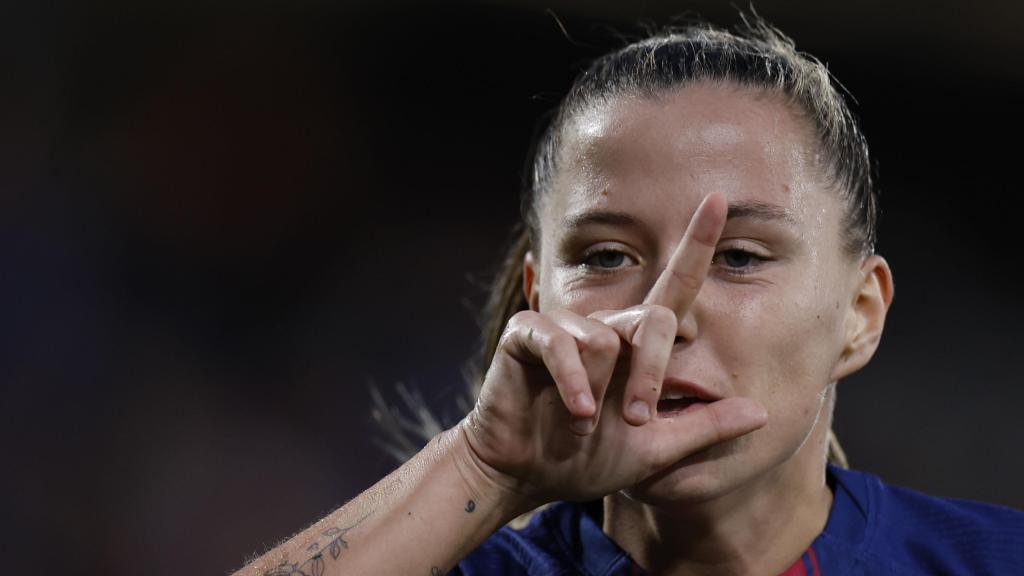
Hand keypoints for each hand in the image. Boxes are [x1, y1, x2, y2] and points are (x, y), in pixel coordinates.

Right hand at [460, 193, 767, 504]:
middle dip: (652, 374)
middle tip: (639, 420)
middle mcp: (605, 326)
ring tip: (582, 425)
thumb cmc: (588, 457)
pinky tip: (575, 413)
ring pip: (603, 341)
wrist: (529, 474)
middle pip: (653, 319)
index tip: (720, 199)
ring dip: (598, 394)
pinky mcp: (526, 333)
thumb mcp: (657, 449)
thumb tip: (763, 412)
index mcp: (637, 346)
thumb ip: (705, 428)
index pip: (676, 287)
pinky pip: (560, 343)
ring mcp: (564, 326)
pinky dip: (572, 382)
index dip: (697, 243)